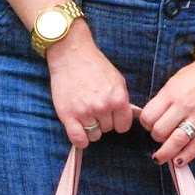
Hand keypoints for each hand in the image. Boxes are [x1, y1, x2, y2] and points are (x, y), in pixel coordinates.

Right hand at [47, 27, 132, 147]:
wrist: (71, 55)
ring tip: (85, 112)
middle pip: (108, 130)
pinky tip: (79, 130)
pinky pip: (78, 139)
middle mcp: (103, 107)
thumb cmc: (95, 66)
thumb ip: (122, 100)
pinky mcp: (68, 115)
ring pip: (94, 135)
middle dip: (103, 121)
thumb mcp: (118, 80)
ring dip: (90, 128)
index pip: (123, 126)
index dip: (118, 121)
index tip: (111, 115)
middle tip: (94, 106)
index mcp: (118, 99)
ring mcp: (85, 112)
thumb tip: (126, 118)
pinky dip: (80, 139)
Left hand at [140, 60, 194, 165]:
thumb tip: (151, 120)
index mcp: (171, 94)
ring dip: (165, 153)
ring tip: (160, 157)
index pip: (149, 117)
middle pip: (160, 131)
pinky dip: (185, 156)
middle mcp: (184, 107)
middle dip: (156, 136)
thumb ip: (162, 101)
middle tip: (159, 135)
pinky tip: (177, 161)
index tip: (150, 124)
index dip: (146, 123)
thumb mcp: (173, 83)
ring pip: (176, 141)